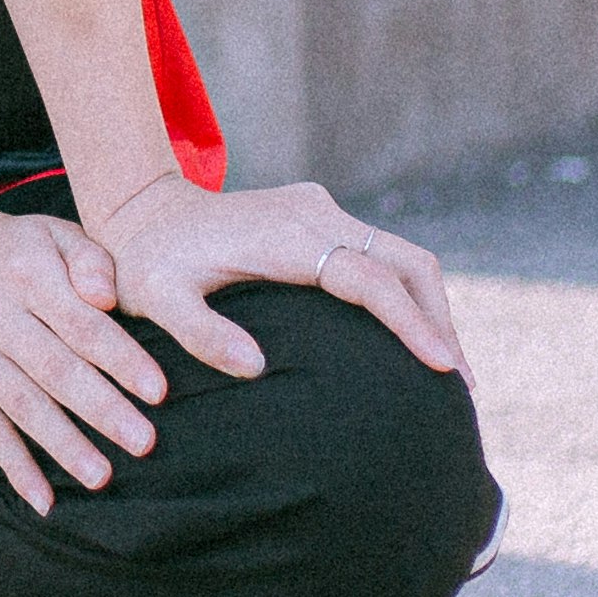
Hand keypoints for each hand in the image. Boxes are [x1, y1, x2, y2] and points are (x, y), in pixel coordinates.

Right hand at [0, 202, 173, 513]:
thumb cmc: (14, 251)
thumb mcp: (54, 233)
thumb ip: (92, 259)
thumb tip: (107, 300)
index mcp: (27, 274)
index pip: (82, 324)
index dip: (121, 359)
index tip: (158, 392)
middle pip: (54, 369)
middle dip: (101, 409)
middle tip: (144, 443)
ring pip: (21, 405)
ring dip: (62, 445)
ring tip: (102, 478)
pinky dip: (14, 466)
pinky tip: (44, 499)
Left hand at [84, 175, 466, 384]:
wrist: (138, 211)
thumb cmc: (145, 264)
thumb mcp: (155, 300)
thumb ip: (198, 332)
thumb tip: (255, 368)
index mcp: (287, 235)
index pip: (370, 280)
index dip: (411, 324)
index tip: (442, 369)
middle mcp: (315, 214)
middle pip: (406, 262)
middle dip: (440, 321)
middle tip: (460, 385)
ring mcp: (320, 211)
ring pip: (401, 256)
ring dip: (429, 309)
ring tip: (447, 372)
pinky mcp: (318, 218)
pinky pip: (380, 255)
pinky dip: (407, 296)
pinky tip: (410, 340)